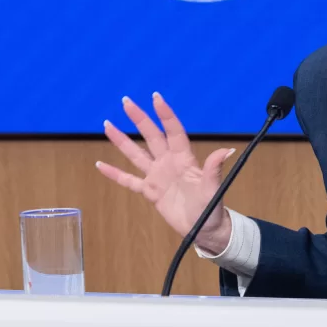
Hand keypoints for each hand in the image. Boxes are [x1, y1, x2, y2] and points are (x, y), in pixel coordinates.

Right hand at [96, 92, 235, 254]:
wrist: (204, 229)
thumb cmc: (211, 208)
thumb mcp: (213, 188)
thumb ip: (214, 169)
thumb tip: (227, 150)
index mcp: (184, 159)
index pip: (172, 131)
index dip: (165, 114)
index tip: (155, 97)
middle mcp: (168, 163)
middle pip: (151, 136)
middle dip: (139, 119)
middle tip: (126, 101)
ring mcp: (157, 176)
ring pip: (136, 154)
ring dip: (122, 141)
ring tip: (107, 124)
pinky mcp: (150, 192)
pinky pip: (128, 180)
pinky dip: (114, 174)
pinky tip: (99, 165)